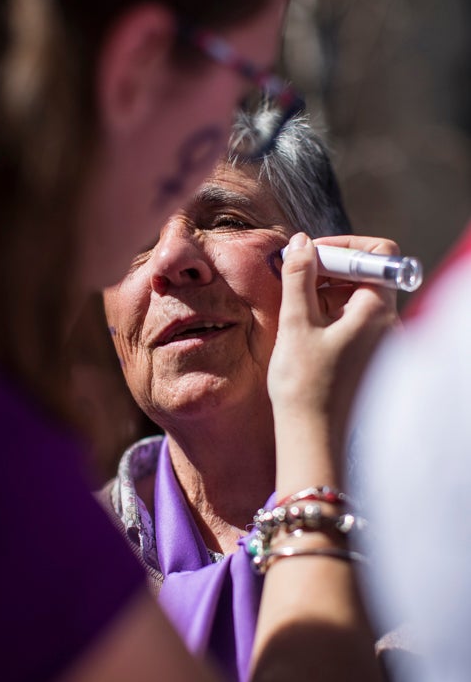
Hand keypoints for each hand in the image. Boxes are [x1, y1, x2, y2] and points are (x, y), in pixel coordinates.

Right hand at [268, 233, 398, 480]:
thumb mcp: (296, 323)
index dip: (343, 246)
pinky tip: (303, 324)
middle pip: (368, 273)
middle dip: (330, 267)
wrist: (312, 438)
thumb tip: (300, 242)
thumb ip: (298, 277)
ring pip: (358, 297)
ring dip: (326, 289)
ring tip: (293, 301)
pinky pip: (354, 320)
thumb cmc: (305, 385)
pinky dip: (330, 311)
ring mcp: (379, 342)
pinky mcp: (367, 356)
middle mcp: (387, 324)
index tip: (310, 254)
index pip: (378, 254)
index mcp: (377, 311)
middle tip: (295, 273)